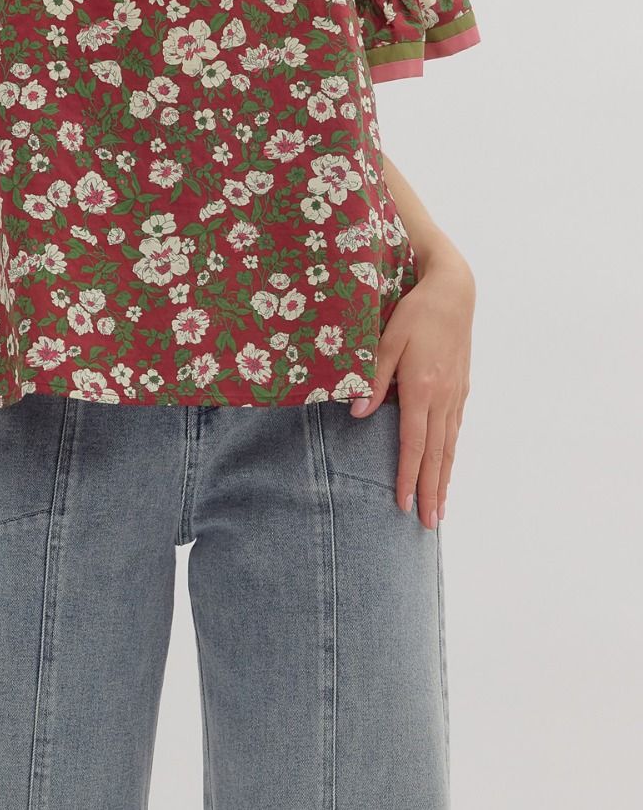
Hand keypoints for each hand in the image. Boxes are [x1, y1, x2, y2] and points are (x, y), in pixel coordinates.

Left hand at [350, 248, 474, 528]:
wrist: (453, 293)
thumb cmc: (414, 313)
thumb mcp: (386, 341)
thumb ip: (371, 379)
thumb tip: (356, 415)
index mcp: (421, 388)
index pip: (413, 442)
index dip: (407, 476)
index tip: (404, 504)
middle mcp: (442, 398)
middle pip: (436, 454)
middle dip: (431, 491)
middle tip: (430, 525)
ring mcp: (455, 395)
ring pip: (449, 446)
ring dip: (444, 479)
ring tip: (442, 508)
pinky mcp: (461, 389)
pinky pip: (455, 431)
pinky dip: (451, 455)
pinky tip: (447, 467)